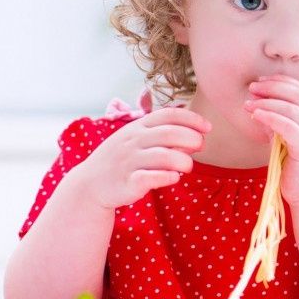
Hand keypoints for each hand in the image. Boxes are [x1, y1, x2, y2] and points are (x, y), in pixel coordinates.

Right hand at [70, 107, 210, 209]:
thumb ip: (162, 131)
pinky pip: (150, 178)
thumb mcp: (136, 137)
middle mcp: (133, 141)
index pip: (169, 114)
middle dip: (192, 138)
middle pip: (170, 133)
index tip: (208, 128)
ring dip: (183, 160)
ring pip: (163, 156)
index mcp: (138, 127)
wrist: (91, 184)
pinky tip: (174, 178)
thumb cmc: (122, 159)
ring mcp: (129, 161)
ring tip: (188, 167)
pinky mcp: (127, 182)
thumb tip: (194, 130)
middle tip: (201, 146)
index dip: (192, 119)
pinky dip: (167, 177)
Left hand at [243, 74, 298, 206]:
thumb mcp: (285, 138)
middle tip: (252, 87)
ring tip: (248, 104)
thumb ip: (278, 120)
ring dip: (266, 102)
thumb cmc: (294, 167)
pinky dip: (269, 117)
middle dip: (272, 87)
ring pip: (291, 108)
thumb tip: (258, 101)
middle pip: (297, 94)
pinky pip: (287, 126)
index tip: (260, 81)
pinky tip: (255, 116)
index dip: (280, 81)